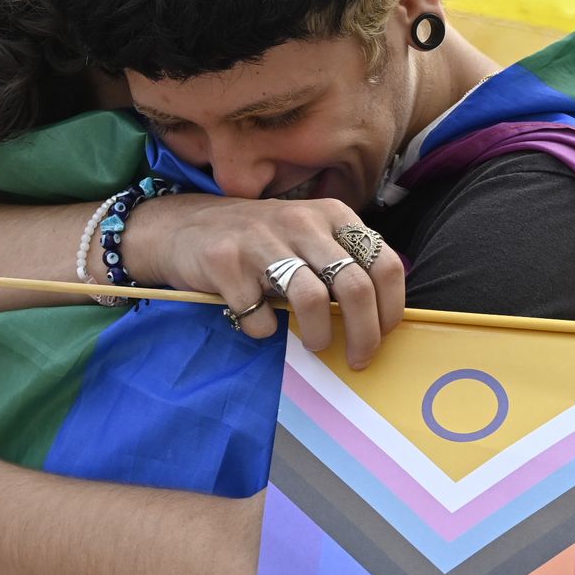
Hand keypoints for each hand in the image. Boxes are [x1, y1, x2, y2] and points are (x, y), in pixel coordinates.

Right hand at [128, 194, 404, 369]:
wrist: (184, 227)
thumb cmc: (259, 242)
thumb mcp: (308, 237)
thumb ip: (343, 263)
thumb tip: (379, 319)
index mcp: (332, 215)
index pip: (384, 264)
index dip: (391, 308)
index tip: (384, 335)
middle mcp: (301, 221)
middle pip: (355, 286)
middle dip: (364, 334)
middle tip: (359, 359)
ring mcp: (262, 239)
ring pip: (312, 299)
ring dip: (319, 336)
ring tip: (315, 347)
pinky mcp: (226, 261)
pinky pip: (260, 314)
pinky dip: (264, 330)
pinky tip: (259, 323)